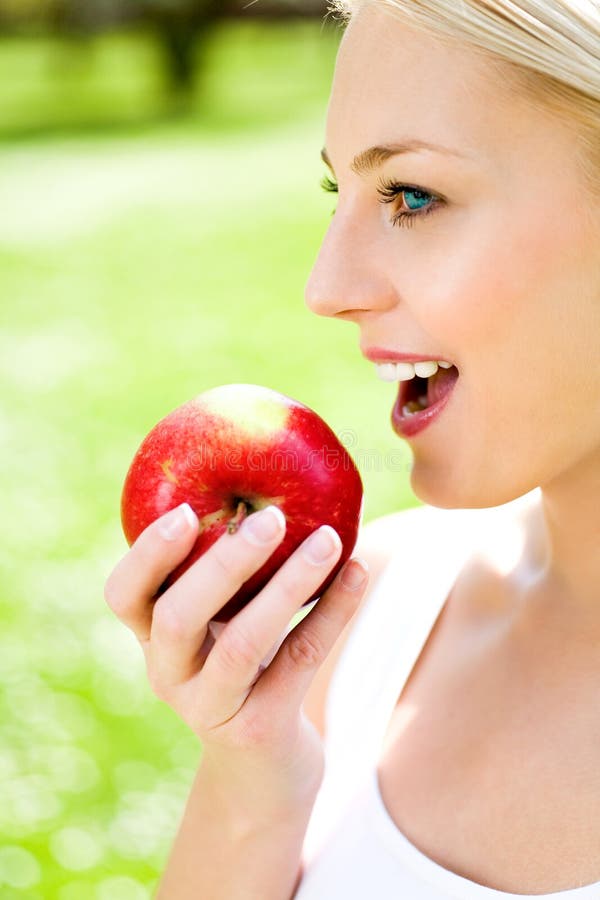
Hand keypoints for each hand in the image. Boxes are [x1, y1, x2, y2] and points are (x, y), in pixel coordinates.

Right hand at [104, 503, 368, 816]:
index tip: (187, 511)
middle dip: (224, 563)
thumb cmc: (242, 669)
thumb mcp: (218, 624)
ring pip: (243, 643)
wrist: (262, 770)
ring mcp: (213, 707)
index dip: (148, 553)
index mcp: (152, 638)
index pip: (124, 595)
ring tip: (330, 539)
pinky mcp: (260, 729)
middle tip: (271, 518)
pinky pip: (299, 662)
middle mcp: (170, 674)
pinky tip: (358, 573)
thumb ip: (224, 572)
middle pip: (179, 617)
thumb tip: (270, 481)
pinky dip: (332, 613)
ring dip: (289, 586)